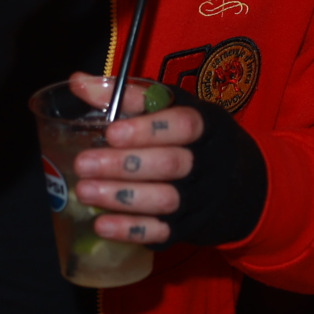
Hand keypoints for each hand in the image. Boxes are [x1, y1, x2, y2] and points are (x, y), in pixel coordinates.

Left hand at [67, 73, 201, 245]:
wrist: (235, 183)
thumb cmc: (188, 136)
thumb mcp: (170, 108)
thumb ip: (127, 95)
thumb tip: (78, 82)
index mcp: (205, 125)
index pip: (184, 125)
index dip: (148, 129)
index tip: (111, 133)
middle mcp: (206, 162)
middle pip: (169, 164)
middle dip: (123, 165)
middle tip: (83, 163)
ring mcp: (198, 198)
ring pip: (163, 199)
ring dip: (121, 197)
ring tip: (84, 191)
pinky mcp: (187, 226)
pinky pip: (160, 232)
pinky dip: (129, 229)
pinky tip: (101, 224)